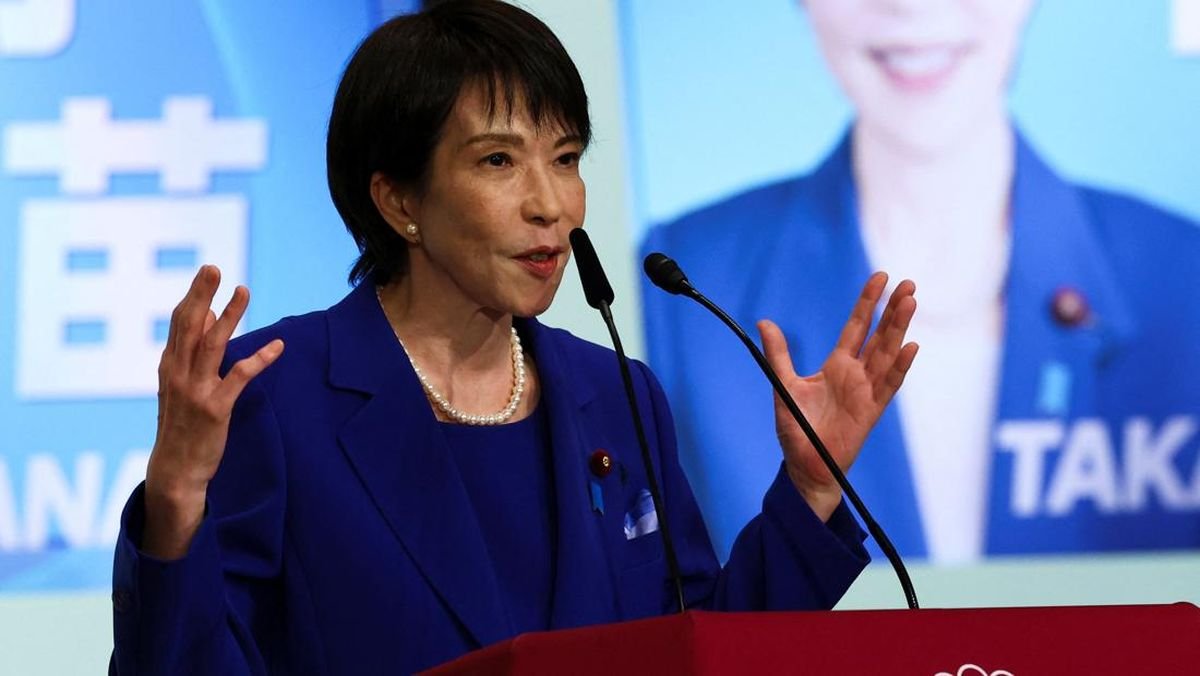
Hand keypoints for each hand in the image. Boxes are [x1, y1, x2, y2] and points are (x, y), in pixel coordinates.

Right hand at [142, 265, 283, 558]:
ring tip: (244, 290)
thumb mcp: (180, 387)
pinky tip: (278, 346)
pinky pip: (239, 377)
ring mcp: (195, 391)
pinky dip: (260, 359)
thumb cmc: (182, 426)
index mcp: (169, 366)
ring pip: (213, 344)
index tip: (208, 273)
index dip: (193, 296)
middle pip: (190, 326)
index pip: (180, 324)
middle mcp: (178, 374)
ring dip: (230, 316)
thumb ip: (192, 355)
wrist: (175, 471)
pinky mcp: (215, 409)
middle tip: (214, 267)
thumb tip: (211, 318)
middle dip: (201, 294)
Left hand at [759, 272, 916, 521]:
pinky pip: (889, 386)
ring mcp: (866, 391)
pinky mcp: (871, 412)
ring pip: (888, 354)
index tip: (880, 278)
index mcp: (837, 365)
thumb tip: (764, 322)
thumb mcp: (783, 385)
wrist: (805, 466)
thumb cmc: (797, 429)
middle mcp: (856, 374)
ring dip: (899, 329)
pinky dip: (900, 367)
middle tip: (907, 283)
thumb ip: (779, 355)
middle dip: (893, 309)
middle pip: (879, 335)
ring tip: (910, 303)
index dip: (868, 302)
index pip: (857, 327)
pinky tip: (910, 347)